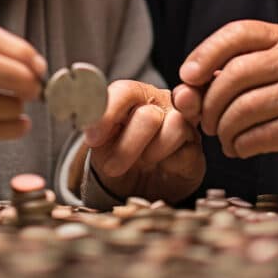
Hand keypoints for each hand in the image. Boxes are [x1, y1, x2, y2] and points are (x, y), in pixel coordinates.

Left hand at [81, 80, 203, 203]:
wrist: (135, 186)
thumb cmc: (116, 154)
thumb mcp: (99, 141)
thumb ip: (94, 122)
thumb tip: (82, 111)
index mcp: (134, 95)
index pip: (124, 91)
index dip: (108, 114)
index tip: (92, 140)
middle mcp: (161, 103)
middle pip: (148, 115)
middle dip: (127, 147)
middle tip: (112, 166)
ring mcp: (182, 123)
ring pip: (174, 126)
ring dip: (150, 153)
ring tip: (142, 163)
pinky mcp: (195, 148)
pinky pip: (187, 151)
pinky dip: (169, 164)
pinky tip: (162, 167)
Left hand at [175, 20, 277, 181]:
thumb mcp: (257, 77)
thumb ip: (218, 79)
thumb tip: (183, 93)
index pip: (237, 33)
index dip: (206, 53)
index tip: (188, 77)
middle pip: (235, 74)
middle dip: (210, 102)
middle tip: (205, 121)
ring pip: (243, 108)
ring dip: (223, 129)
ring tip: (223, 136)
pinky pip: (257, 135)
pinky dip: (239, 145)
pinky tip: (239, 147)